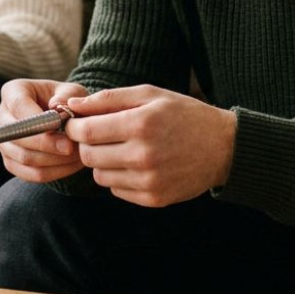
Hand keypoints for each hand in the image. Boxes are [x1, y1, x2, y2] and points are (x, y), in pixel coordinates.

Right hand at [0, 78, 89, 182]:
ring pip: (24, 158)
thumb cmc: (68, 101)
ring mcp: (3, 141)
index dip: (38, 120)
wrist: (64, 119)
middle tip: (71, 148)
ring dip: (53, 160)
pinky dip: (53, 172)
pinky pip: (29, 174)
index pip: (18, 106)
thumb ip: (68, 95)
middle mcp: (1, 116)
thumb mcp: (73, 92)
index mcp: (12, 92)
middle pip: (16, 135)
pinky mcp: (11, 162)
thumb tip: (56, 105)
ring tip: (77, 156)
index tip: (61, 128)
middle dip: (46, 144)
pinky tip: (71, 166)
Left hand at [64, 85, 235, 207]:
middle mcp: (143, 155)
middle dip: (87, 144)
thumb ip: (108, 99)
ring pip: (99, 175)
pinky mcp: (154, 199)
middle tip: (99, 135)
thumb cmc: (183, 114)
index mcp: (140, 124)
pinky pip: (116, 190)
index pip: (85, 132)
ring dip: (103, 162)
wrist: (223, 147)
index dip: (74, 126)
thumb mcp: (149, 94)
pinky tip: (136, 164)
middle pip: (88, 155)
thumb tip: (71, 105)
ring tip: (122, 148)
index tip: (77, 123)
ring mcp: (149, 181)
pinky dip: (119, 177)